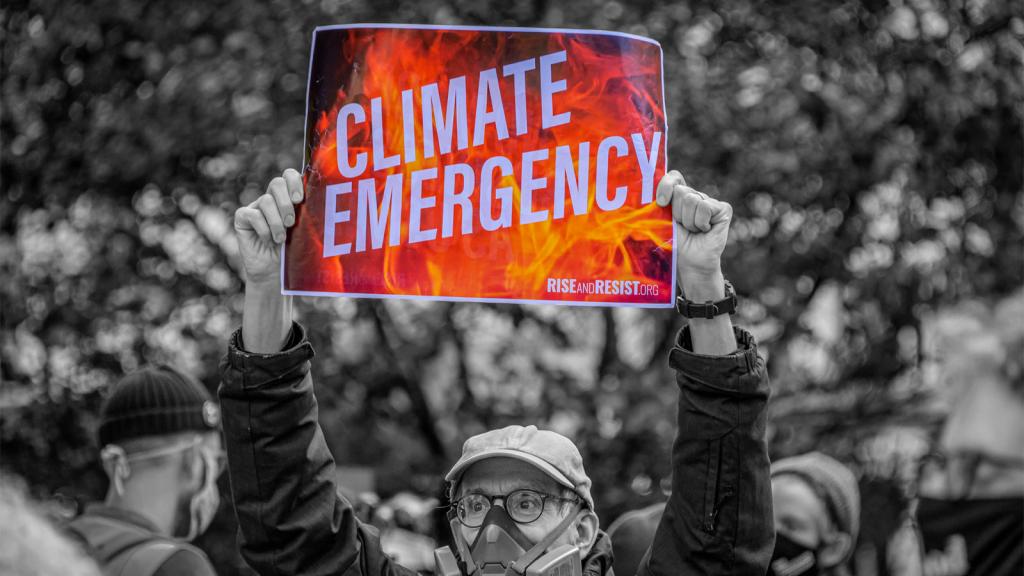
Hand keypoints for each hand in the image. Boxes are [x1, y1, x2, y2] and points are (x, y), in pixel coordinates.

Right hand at [233, 169, 304, 285]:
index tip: (300, 199)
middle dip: (285, 202)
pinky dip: (263, 228)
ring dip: (276, 221)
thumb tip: (328, 203)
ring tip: (281, 238)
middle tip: (291, 222)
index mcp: (289, 197)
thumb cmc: (294, 252)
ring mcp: (256, 207)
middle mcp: (272, 198)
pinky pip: (252, 215)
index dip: (294, 182)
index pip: (289, 176)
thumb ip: (311, 216)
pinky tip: (268, 240)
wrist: (275, 273)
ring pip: (266, 201)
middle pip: (276, 183)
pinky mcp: (242, 218)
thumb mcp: (306, 232)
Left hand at [655, 170, 732, 297]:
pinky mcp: (723, 209)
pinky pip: (705, 206)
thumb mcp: (661, 224)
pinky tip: (704, 231)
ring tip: (694, 231)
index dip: (667, 185)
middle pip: (681, 191)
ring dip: (689, 221)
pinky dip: (701, 222)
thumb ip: (655, 208)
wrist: (691, 264)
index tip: (661, 203)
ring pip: (693, 199)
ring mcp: (710, 201)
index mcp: (679, 198)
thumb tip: (634, 201)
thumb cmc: (675, 245)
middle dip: (678, 213)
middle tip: (683, 228)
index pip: (674, 177)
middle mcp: (696, 196)